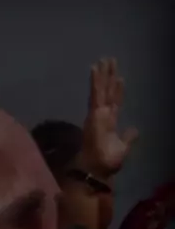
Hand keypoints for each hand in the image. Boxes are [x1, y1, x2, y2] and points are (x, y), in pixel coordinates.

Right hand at [80, 58, 137, 175]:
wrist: (97, 168)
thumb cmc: (107, 161)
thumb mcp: (123, 147)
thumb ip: (128, 137)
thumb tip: (135, 129)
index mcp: (110, 122)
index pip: (114, 101)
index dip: (117, 89)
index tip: (118, 77)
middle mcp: (102, 114)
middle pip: (106, 91)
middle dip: (108, 76)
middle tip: (109, 60)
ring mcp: (97, 112)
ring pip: (100, 89)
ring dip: (101, 75)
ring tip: (103, 60)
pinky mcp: (93, 112)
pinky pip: (95, 94)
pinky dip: (95, 81)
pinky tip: (95, 68)